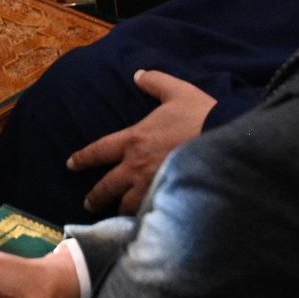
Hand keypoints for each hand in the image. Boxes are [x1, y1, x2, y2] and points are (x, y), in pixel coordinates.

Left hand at [68, 70, 216, 214]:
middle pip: (107, 185)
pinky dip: (142, 218)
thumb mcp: (176, 90)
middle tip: (88, 203)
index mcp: (134, 140)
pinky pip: (149, 213)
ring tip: (114, 215)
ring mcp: (152, 186)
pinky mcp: (170, 200)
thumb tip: (138, 74)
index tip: (71, 164)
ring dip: (118, 209)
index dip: (83, 158)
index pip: (99, 150)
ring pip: (127, 204)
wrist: (227, 142)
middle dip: (96, 195)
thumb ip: (154, 81)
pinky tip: (141, 223)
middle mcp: (137, 166)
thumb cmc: (200, 115)